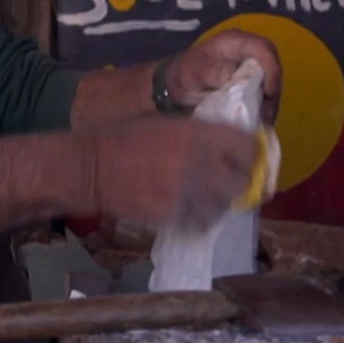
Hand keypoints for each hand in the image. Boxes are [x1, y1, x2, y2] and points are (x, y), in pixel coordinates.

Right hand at [0, 116, 257, 239]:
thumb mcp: (163, 123)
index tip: (253, 156)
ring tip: (217, 197)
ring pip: (226, 201)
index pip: (246, 144)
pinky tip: (198, 212)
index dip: (254, 151)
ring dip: (226, 200)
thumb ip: (196, 133)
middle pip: (243, 175)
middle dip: (244, 179)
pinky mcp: (174, 213)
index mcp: (195, 132)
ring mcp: (187, 189)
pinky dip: (206, 218)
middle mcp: (197, 159)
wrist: (90, 168)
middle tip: (240, 181)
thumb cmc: (122, 138)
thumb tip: (224, 143)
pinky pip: (204, 219)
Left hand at [165, 29, 281, 122]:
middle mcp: (246, 52)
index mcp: (234, 42)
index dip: (271, 68)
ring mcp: (249, 68)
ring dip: (268, 103)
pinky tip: (257, 121)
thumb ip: (211, 72)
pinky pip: (264, 95)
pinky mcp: (250, 84)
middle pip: (271, 67)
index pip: (263, 48)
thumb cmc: (182, 76)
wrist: (174, 89)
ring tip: (261, 121)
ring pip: (270, 83)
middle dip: (272, 90)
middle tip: (266, 113)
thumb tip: (232, 74)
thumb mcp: (192, 74)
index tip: (268, 92)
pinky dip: (263, 108)